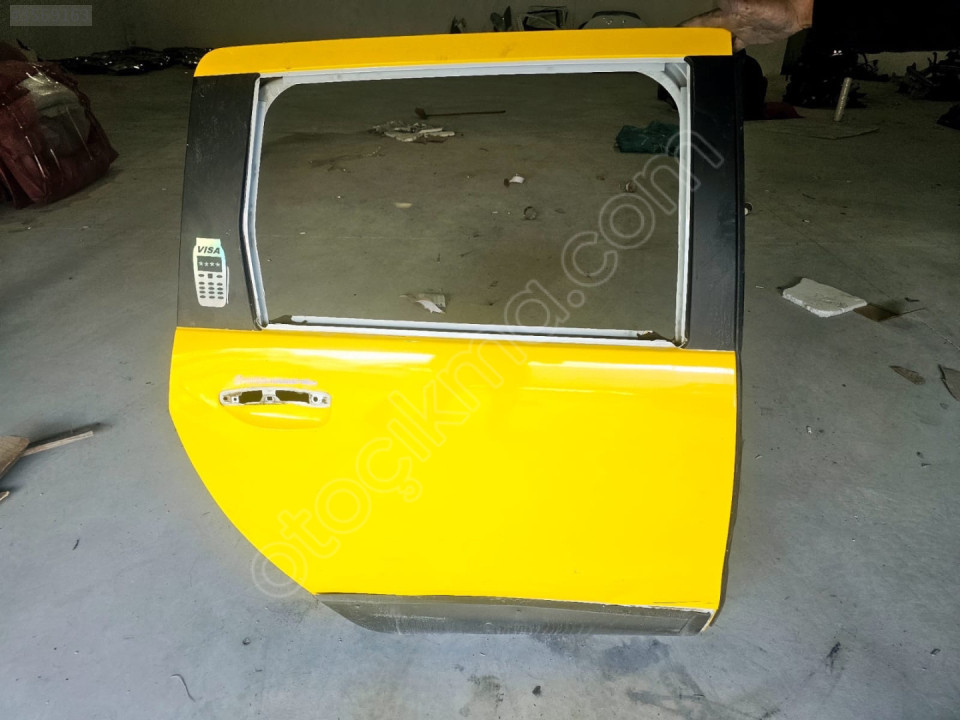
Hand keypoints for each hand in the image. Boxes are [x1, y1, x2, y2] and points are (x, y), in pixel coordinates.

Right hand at [680, 0, 813, 49]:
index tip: (669, 38)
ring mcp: (736, 29)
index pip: (698, 23)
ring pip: (714, 42)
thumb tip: (718, 5)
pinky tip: (715, 62)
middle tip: (676, 55)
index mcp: (724, 14)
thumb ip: (731, 6)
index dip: (683, 30)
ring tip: (691, 62)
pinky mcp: (745, 37)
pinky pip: (728, 48)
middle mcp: (727, 21)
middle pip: (702, 34)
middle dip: (689, 43)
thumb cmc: (774, 6)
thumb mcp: (746, 6)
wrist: (796, 11)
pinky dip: (721, 55)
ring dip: (703, 51)